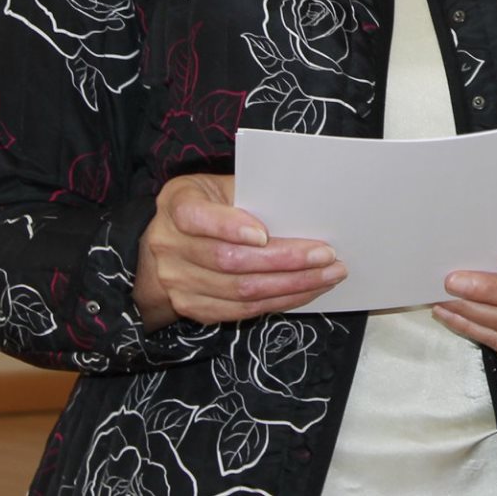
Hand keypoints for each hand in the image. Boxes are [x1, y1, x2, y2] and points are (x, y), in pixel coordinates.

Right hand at [133, 173, 345, 329]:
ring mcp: (178, 281)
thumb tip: (301, 203)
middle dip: (284, 260)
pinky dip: (278, 301)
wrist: (169, 242)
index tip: (264, 234)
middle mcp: (170, 246)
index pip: (196, 216)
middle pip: (229, 260)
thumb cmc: (208, 205)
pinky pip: (241, 311)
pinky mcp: (192, 307)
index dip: (229, 226)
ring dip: (291, 285)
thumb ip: (251, 194)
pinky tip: (305, 290)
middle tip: (326, 255)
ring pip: (240, 290)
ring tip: (327, 275)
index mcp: (176, 205)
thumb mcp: (219, 186)